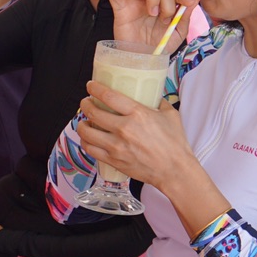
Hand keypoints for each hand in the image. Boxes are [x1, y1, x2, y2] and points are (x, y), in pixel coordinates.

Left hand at [78, 80, 192, 189]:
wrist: (175, 170)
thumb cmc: (175, 144)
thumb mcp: (171, 116)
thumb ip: (159, 103)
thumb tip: (153, 95)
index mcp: (138, 114)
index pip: (108, 96)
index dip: (95, 89)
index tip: (91, 86)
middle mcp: (124, 129)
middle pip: (93, 112)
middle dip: (85, 104)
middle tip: (86, 102)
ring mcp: (116, 146)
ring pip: (86, 132)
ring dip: (81, 124)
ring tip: (83, 121)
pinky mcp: (113, 160)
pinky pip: (89, 149)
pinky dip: (85, 141)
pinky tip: (88, 138)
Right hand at [105, 0, 195, 49]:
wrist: (141, 60)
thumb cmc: (158, 47)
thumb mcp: (177, 34)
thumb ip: (184, 17)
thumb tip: (193, 0)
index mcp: (165, 5)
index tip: (188, 3)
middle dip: (168, 2)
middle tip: (164, 19)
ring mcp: (134, 1)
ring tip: (151, 13)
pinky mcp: (119, 5)